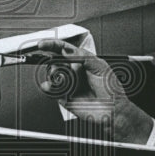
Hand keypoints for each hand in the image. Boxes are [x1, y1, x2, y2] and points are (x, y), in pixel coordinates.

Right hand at [35, 38, 151, 143]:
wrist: (112, 110)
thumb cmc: (111, 89)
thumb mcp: (100, 66)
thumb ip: (82, 56)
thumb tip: (66, 50)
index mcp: (81, 61)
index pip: (64, 49)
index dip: (52, 45)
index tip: (42, 44)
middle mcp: (73, 71)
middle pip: (54, 61)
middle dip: (54, 62)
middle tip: (62, 67)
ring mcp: (68, 83)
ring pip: (51, 75)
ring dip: (56, 76)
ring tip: (69, 82)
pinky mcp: (63, 96)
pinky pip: (51, 90)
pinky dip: (50, 88)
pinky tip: (53, 87)